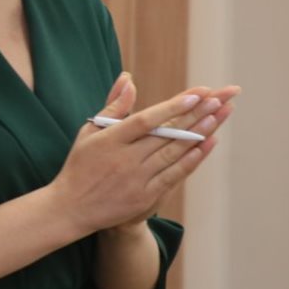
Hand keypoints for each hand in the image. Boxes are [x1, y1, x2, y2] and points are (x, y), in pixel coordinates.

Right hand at [49, 73, 239, 235]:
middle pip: (166, 134)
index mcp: (110, 140)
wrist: (71, 209)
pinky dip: (191, 160)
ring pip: (173, 153)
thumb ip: (113, 106)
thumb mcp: (89, 132)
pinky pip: (173, 175)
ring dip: (198, 134)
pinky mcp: (144, 197)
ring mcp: (136, 180)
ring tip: (217, 116)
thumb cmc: (80, 165)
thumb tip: (128, 79)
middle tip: (217, 99)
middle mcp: (124, 159)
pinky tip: (206, 144)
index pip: (145, 120)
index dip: (171, 107)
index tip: (194, 95)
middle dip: (194, 115)